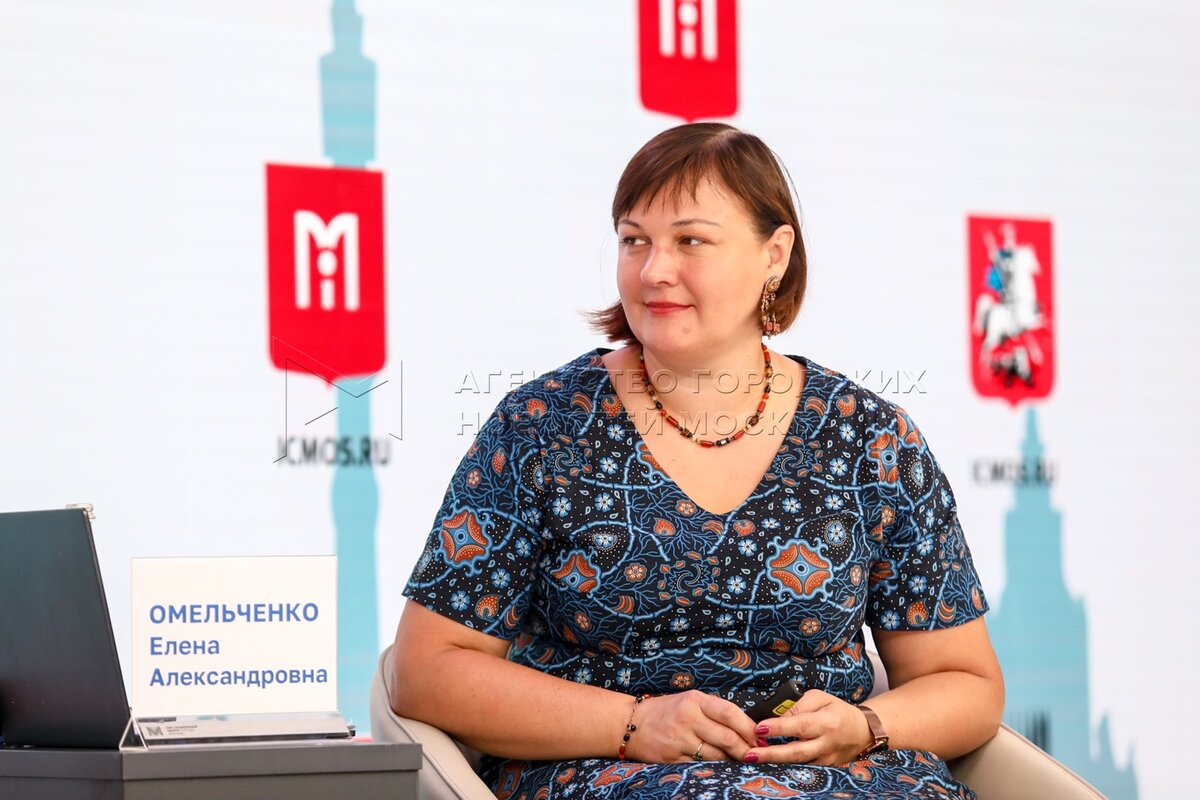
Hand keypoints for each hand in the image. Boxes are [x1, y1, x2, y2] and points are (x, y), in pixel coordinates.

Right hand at [626, 691, 757, 762]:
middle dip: (746, 749)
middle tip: (756, 754)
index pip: (730, 713)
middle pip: (727, 738)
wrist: (630, 724)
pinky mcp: (673, 758)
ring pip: (717, 755)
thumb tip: (747, 727)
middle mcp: (688, 718)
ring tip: (738, 759)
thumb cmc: (665, 711)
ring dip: (731, 760)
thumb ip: (715, 711)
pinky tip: (719, 765)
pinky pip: (701, 765)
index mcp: (695, 700)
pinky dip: (714, 767)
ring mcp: (679, 740)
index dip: (749, 727)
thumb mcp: (690, 701)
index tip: (761, 736)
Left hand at [744, 690, 872, 765]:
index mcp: (827, 722)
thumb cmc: (836, 710)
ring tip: (752, 758)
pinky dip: (784, 767)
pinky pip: (802, 768)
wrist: (861, 732)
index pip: (801, 725)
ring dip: (774, 762)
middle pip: (797, 752)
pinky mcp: (824, 769)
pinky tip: (766, 764)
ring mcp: (826, 760)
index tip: (759, 727)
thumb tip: (775, 714)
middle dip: (771, 753)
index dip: (780, 727)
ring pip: (798, 764)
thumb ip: (798, 704)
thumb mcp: (820, 698)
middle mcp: (827, 744)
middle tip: (749, 753)